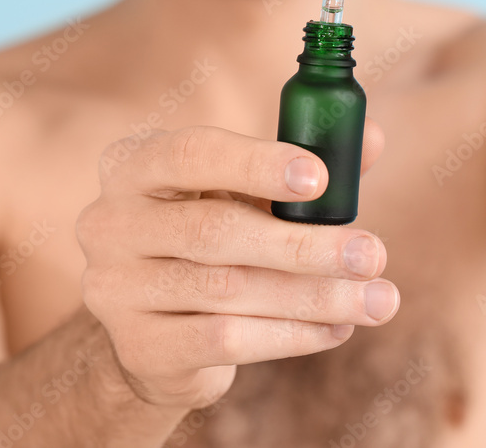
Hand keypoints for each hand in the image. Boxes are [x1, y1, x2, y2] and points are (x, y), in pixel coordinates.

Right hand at [76, 123, 395, 408]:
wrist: (159, 332)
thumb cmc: (212, 240)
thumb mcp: (246, 196)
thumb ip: (303, 169)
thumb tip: (371, 138)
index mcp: (133, 165)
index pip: (189, 153)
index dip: (255, 163)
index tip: (320, 177)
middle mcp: (109, 223)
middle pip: (214, 231)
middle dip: (305, 245)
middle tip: (373, 254)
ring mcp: (114, 289)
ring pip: (227, 291)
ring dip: (313, 296)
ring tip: (376, 299)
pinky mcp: (138, 347)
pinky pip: (224, 342)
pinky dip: (290, 336)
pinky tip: (336, 329)